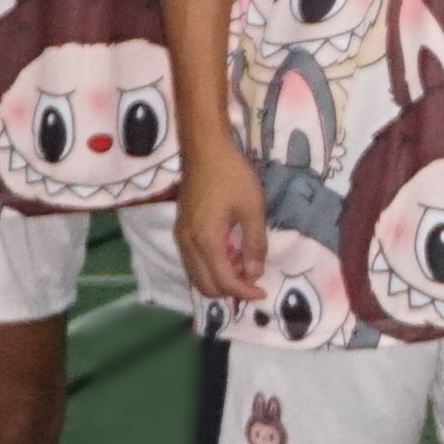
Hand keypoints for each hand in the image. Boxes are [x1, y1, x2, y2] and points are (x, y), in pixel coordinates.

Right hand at [178, 148, 267, 304]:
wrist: (205, 150)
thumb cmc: (232, 176)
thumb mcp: (253, 210)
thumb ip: (255, 245)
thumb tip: (255, 273)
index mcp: (206, 241)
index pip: (224, 282)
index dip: (244, 292)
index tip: (263, 291)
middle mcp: (187, 245)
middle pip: (205, 286)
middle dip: (230, 290)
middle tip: (253, 280)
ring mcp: (180, 238)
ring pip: (197, 276)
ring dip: (220, 279)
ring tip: (244, 264)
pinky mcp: (180, 230)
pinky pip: (193, 262)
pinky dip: (210, 267)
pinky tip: (230, 252)